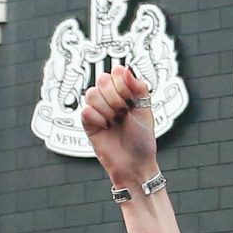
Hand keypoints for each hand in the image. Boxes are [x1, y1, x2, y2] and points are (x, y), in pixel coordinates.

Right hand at [80, 66, 158, 191]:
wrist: (135, 163)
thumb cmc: (142, 139)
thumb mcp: (146, 109)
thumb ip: (138, 86)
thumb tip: (123, 69)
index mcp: (124, 92)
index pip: (116, 72)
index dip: (123, 83)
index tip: (131, 100)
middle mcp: (109, 98)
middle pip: (101, 79)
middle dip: (116, 97)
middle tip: (123, 113)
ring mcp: (97, 110)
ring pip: (91, 93)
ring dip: (106, 109)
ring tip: (114, 122)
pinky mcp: (88, 123)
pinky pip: (86, 111)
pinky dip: (98, 120)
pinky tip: (106, 128)